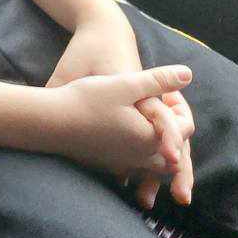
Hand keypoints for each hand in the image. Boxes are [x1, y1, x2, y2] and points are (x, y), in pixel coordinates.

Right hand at [48, 10, 193, 207]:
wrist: (48, 121)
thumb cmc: (85, 101)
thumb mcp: (124, 84)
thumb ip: (158, 80)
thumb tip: (189, 73)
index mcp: (151, 138)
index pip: (185, 128)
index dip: (181, 107)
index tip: (168, 91)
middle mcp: (141, 156)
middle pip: (174, 150)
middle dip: (173, 130)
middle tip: (162, 108)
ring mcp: (123, 163)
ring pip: (154, 161)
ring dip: (157, 144)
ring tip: (147, 121)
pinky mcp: (106, 164)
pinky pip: (134, 164)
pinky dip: (139, 152)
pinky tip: (125, 132)